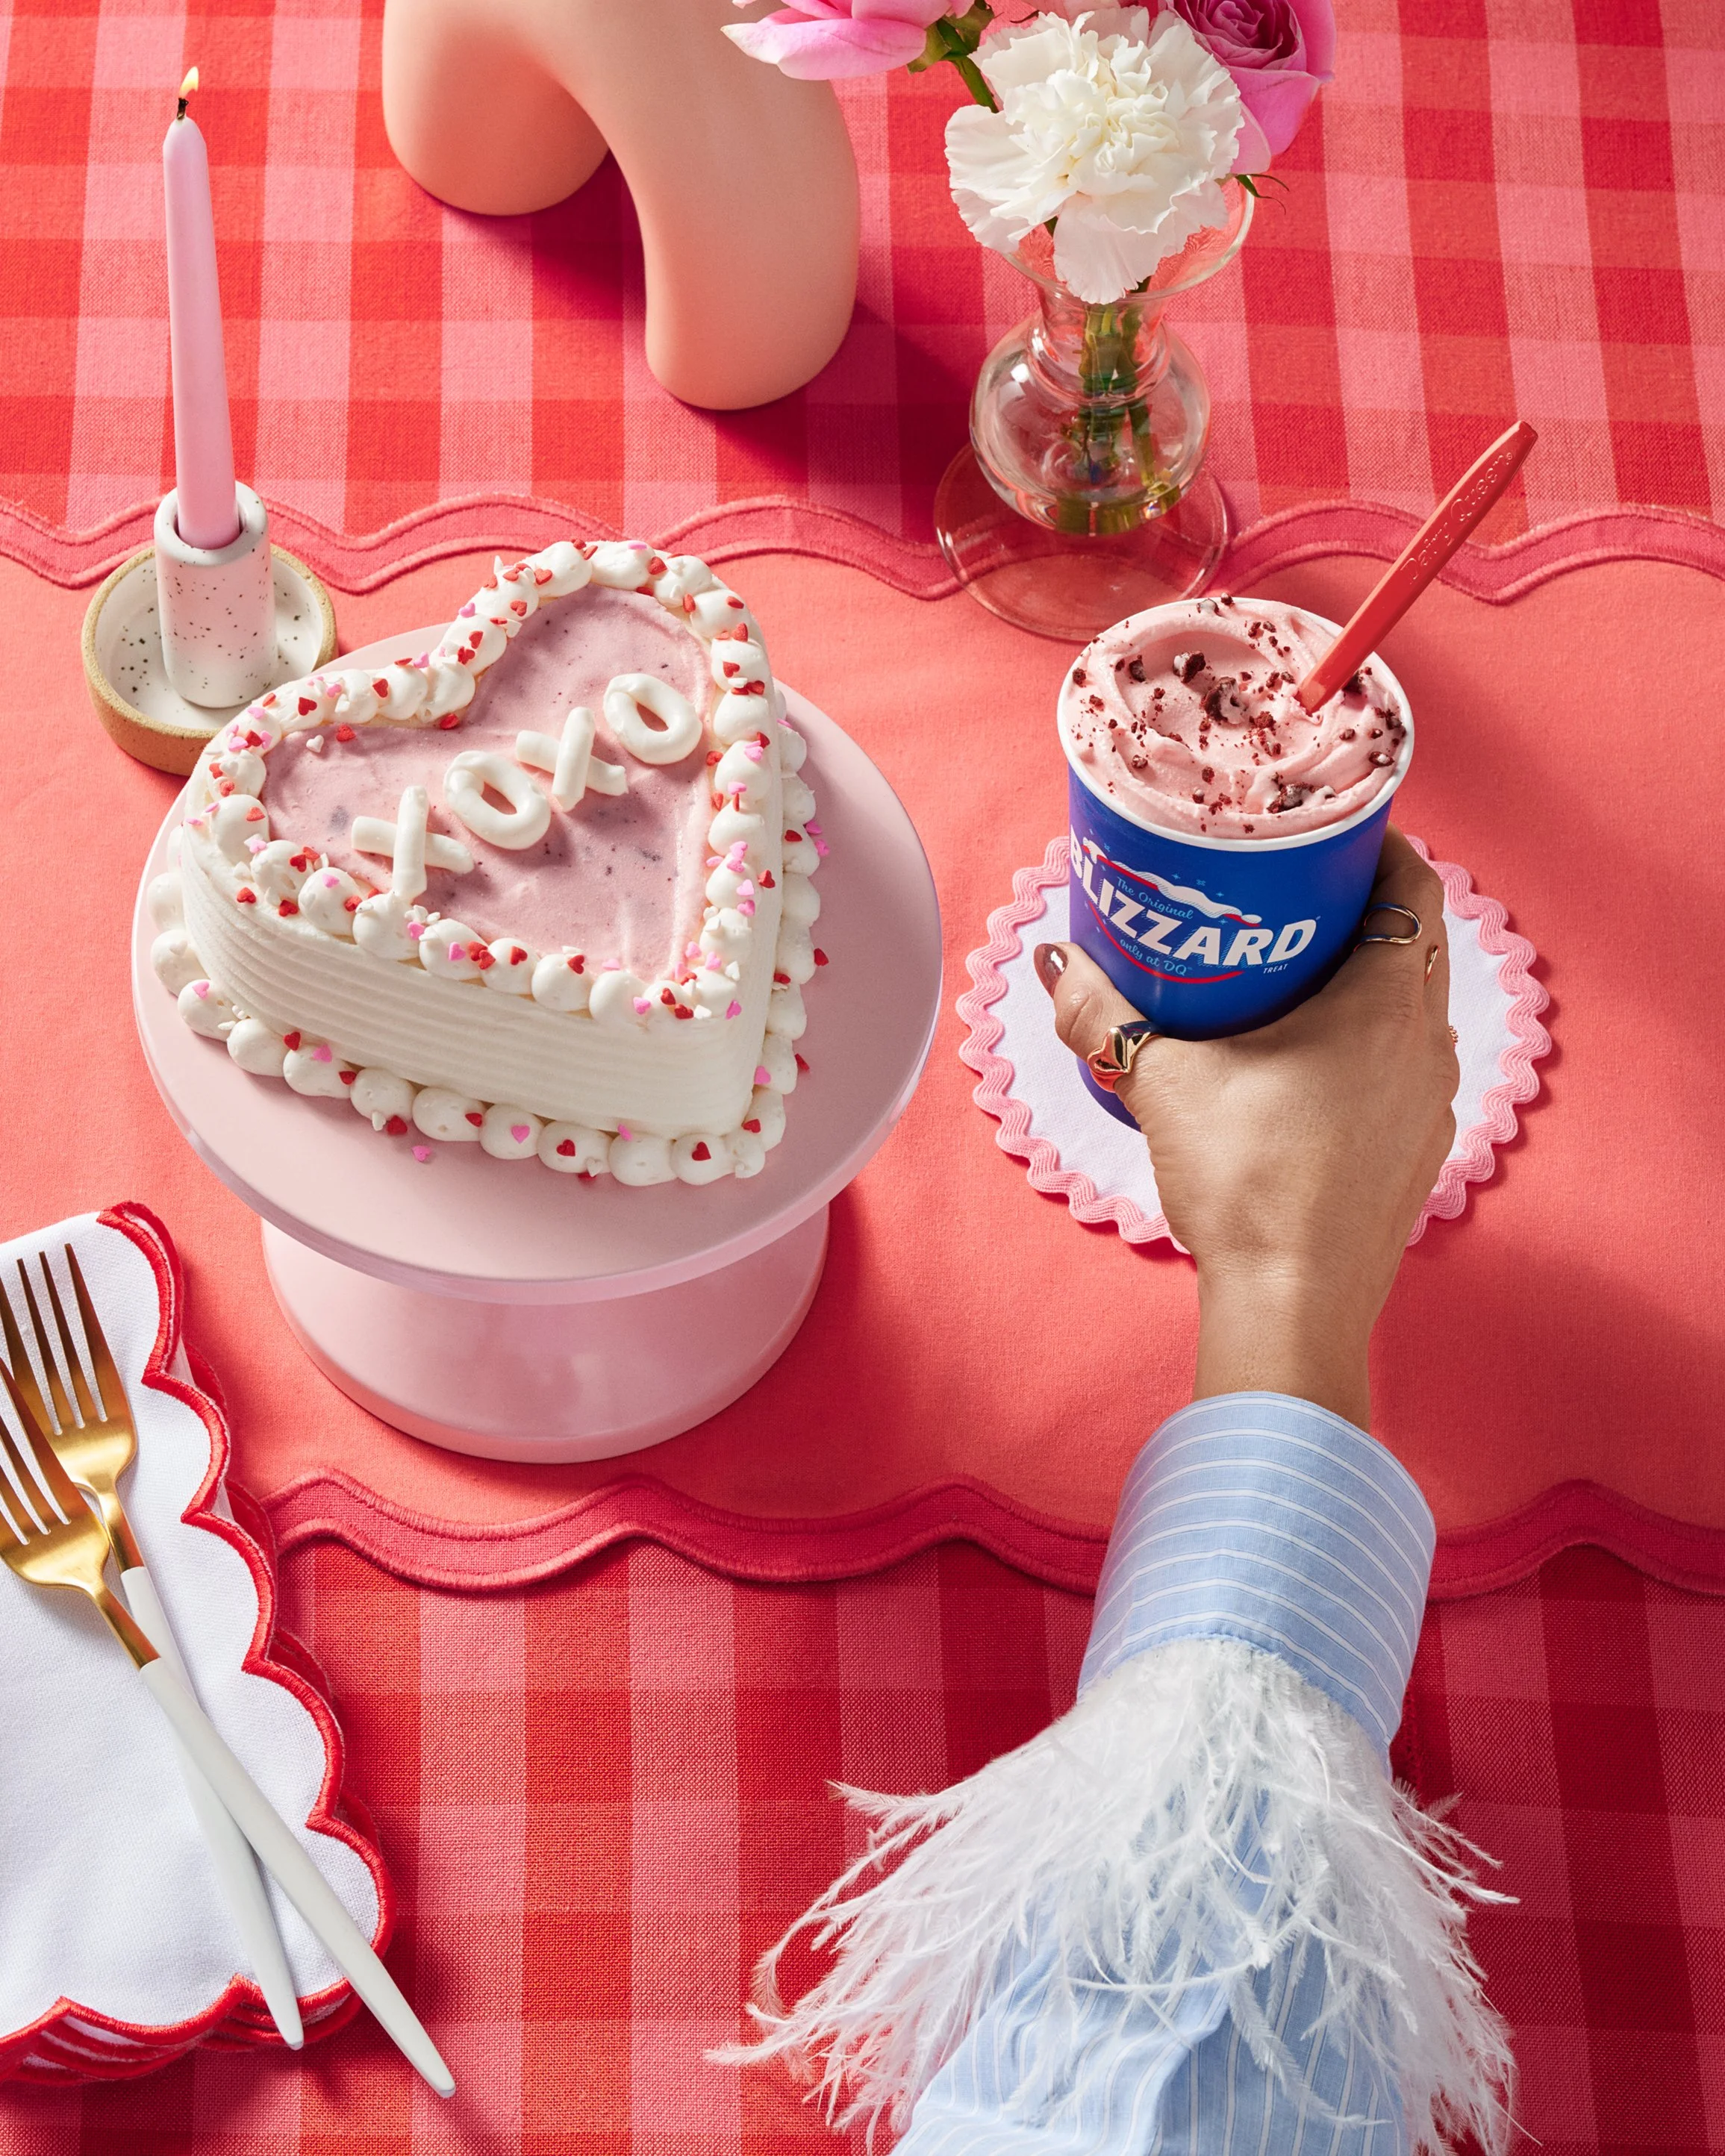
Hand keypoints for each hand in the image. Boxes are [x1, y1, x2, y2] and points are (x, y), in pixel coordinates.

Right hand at [1036, 828, 1457, 1429]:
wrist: (1292, 1306)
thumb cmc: (1247, 1187)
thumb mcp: (1162, 1085)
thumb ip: (1102, 1014)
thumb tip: (1057, 964)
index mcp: (1385, 1005)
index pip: (1415, 886)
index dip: (1381, 844)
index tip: (1333, 830)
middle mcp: (1428, 1046)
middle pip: (1418, 941)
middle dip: (1365, 906)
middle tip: (1295, 890)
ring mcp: (1432, 1105)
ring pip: (1414, 1008)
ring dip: (1369, 977)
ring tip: (1295, 969)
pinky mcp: (1419, 1152)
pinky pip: (1405, 1067)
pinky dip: (1371, 1041)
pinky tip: (1308, 1060)